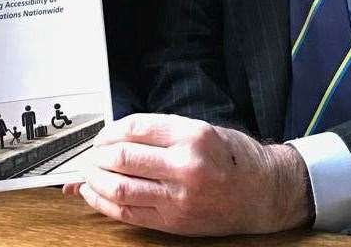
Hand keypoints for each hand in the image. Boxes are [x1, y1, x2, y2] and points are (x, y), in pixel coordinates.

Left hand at [64, 113, 311, 235]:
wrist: (264, 193)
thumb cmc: (234, 158)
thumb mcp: (203, 130)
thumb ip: (162, 132)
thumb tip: (116, 135)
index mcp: (193, 135)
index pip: (135, 128)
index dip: (110, 131)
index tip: (102, 134)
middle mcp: (185, 166)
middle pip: (122, 158)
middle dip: (96, 155)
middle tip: (90, 154)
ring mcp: (178, 197)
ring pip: (119, 188)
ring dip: (94, 180)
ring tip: (87, 173)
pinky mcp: (174, 222)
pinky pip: (128, 213)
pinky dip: (104, 203)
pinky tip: (94, 194)